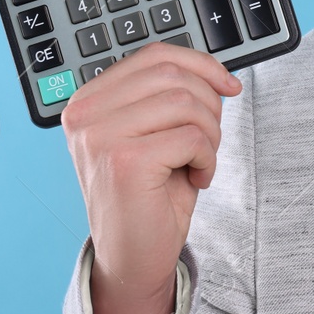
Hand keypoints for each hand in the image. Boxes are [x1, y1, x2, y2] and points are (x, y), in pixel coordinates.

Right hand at [59, 41, 241, 313]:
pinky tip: (196, 179)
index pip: (154, 55)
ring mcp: (100, 135)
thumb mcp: (153, 134)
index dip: (201, 64)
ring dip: (209, 134)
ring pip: (186, 102)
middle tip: (208, 139)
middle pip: (173, 75)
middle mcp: (85, 114)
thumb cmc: (148, 196)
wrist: (132, 258)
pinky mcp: (124, 160)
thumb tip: (213, 71)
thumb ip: (166, 97)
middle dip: (208, 105)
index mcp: (88, 100)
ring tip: (199, 161)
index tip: (228, 85)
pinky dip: (208, 158)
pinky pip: (192, 137)